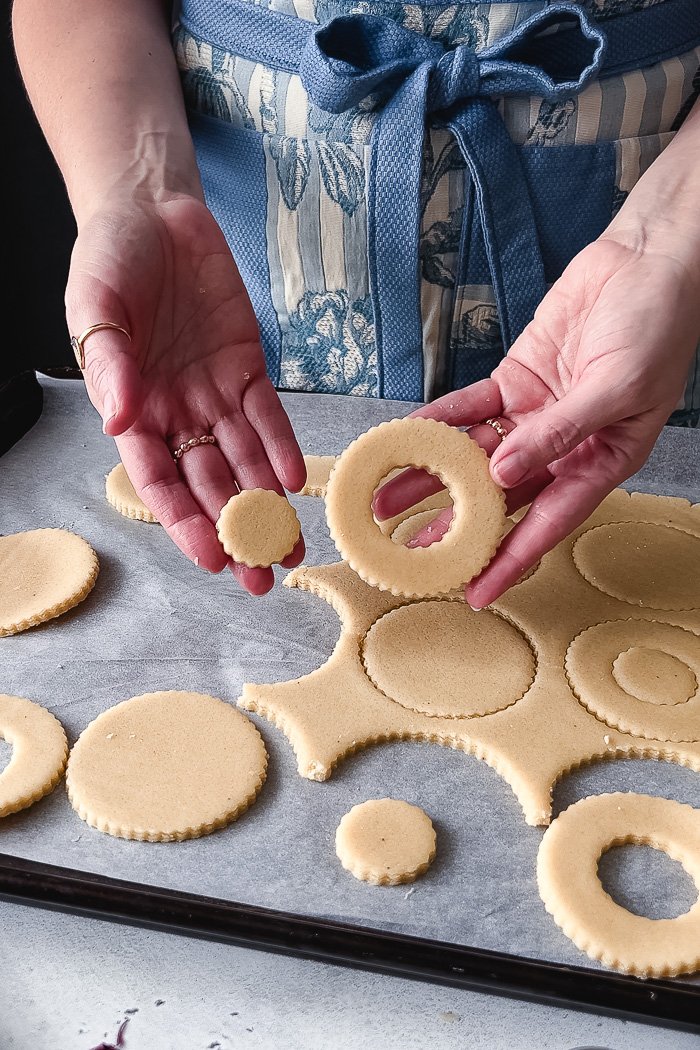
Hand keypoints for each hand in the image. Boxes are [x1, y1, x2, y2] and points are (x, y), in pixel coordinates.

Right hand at [66, 195, 305, 593]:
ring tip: (289, 545)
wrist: (152, 210)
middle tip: (260, 575)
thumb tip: (120, 420)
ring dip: (266, 502)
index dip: (184, 520)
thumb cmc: (110, 260)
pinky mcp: (246, 366)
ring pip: (243, 459)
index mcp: (132, 410)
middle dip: (234, 530)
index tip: (212, 555)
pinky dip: (280, 446)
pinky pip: (267, 415)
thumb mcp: (96, 306)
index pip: (160, 480)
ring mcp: (213, 392)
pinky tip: (295, 480)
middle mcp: (175, 412)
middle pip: (208, 483)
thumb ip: (110, 363)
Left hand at [373, 236, 699, 606]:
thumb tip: (506, 475)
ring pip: (475, 456)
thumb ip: (561, 433)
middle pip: (501, 498)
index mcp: (601, 461)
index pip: (549, 522)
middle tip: (411, 550)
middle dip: (456, 526)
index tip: (477, 591)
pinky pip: (469, 407)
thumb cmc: (658, 327)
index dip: (512, 559)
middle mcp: (563, 446)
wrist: (648, 262)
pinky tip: (406, 438)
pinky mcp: (516, 380)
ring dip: (433, 477)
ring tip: (388, 501)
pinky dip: (439, 422)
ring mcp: (536, 414)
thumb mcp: (618, 389)